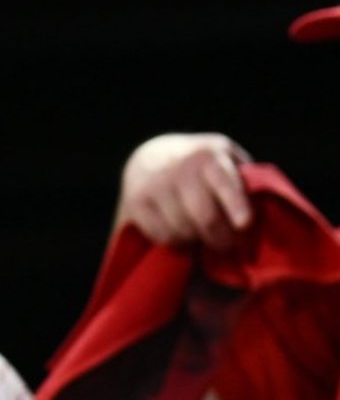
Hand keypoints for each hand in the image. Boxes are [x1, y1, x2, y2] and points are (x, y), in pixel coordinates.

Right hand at [116, 132, 251, 248]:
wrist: (151, 155)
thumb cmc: (202, 164)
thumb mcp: (226, 158)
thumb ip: (244, 178)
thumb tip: (263, 209)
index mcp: (208, 155)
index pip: (223, 181)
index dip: (235, 203)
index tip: (244, 223)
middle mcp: (179, 168)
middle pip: (205, 217)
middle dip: (221, 238)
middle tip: (227, 244)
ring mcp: (154, 184)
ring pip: (183, 230)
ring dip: (197, 240)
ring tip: (201, 234)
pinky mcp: (136, 201)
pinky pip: (162, 235)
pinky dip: (176, 240)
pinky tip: (180, 231)